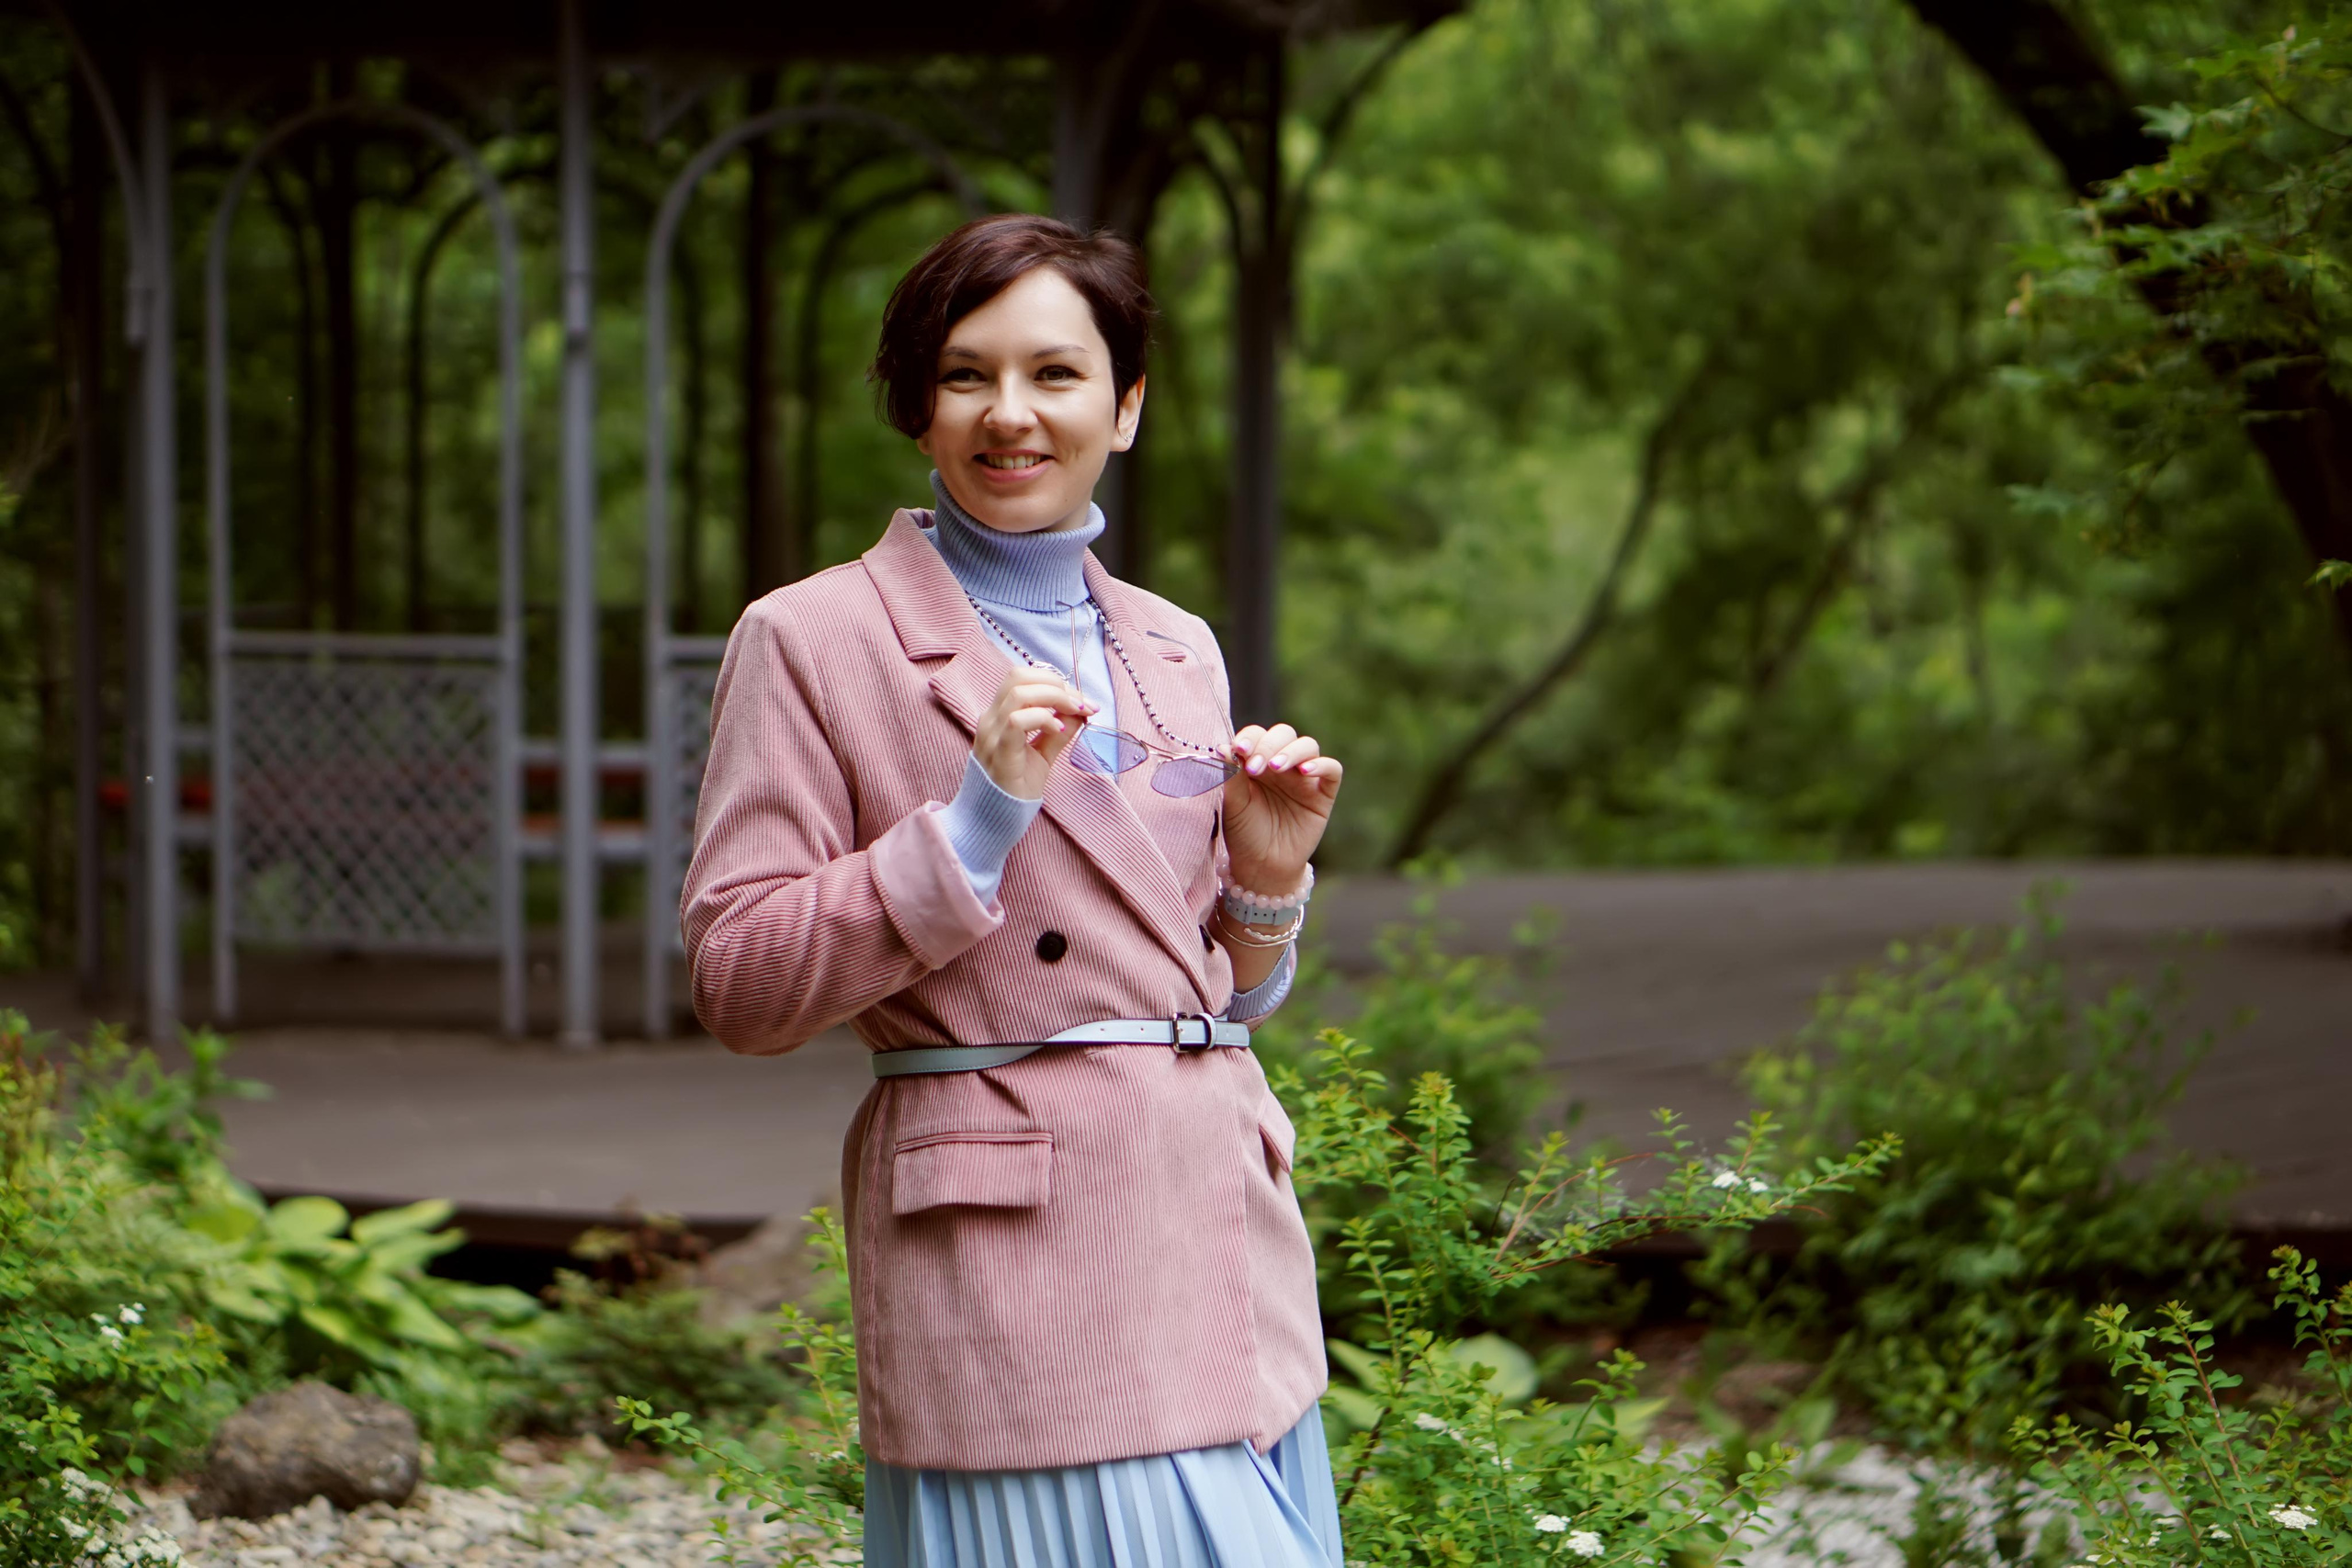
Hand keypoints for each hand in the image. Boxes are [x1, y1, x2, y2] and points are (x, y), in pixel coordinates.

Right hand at [974, 665, 1093, 799]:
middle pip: (1019, 675)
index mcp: (998, 715)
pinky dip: (1043, 719)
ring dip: (1055, 697)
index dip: (1054, 680)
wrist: (995, 819)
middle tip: (1082, 704)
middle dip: (1057, 684)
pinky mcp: (999, 752)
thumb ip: (1059, 730)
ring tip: (1075, 713)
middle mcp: (990, 719)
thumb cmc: (1016, 786)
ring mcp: (991, 734)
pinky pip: (1017, 721)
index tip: (1083, 700)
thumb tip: (1081, 710)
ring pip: (1019, 692)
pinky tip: (1058, 730)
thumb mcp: (1043, 753)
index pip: (1021, 677)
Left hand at [1221, 723, 1342, 892]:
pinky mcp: (1323, 794)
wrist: (1262, 867)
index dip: (1249, 738)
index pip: (1257, 734)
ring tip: (1275, 767)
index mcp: (1257, 760)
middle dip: (1268, 745)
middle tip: (1254, 767)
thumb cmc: (1244, 833)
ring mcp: (1304, 778)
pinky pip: (1333, 770)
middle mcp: (1282, 764)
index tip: (1237, 751)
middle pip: (1284, 733)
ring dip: (1291, 751)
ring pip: (1308, 746)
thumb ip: (1230, 775)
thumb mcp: (1232, 804)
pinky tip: (1305, 771)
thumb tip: (1222, 747)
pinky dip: (1322, 765)